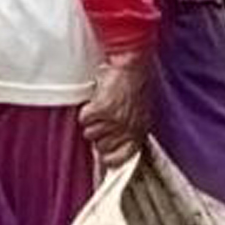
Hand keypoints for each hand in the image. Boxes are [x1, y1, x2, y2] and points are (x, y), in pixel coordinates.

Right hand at [80, 50, 149, 168]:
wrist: (132, 66)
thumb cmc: (136, 86)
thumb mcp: (139, 112)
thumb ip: (129, 130)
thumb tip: (112, 148)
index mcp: (140, 130)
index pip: (123, 158)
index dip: (110, 159)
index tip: (104, 157)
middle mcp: (128, 128)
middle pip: (101, 147)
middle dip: (99, 135)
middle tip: (103, 120)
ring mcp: (116, 119)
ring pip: (90, 133)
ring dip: (92, 122)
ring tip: (101, 108)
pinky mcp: (103, 108)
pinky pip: (84, 118)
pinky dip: (87, 110)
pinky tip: (96, 101)